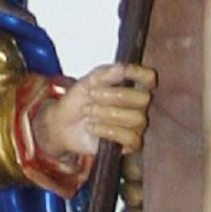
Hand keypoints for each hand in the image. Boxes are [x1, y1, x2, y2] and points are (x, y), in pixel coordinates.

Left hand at [33, 63, 155, 160]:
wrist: (62, 125)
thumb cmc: (77, 102)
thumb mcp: (87, 83)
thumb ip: (105, 74)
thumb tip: (124, 67)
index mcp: (130, 87)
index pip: (149, 79)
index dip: (141, 74)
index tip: (125, 71)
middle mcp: (137, 106)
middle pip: (143, 98)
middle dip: (116, 95)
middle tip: (92, 95)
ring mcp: (134, 126)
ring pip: (136, 118)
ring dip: (108, 113)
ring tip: (88, 111)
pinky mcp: (128, 144)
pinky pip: (130, 138)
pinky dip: (108, 131)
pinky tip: (92, 127)